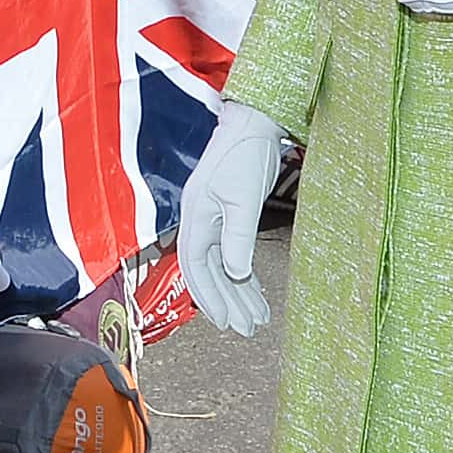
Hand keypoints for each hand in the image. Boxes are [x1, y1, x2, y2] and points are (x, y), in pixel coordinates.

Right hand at [179, 101, 291, 336]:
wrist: (253, 124)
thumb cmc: (246, 155)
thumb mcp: (243, 199)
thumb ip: (237, 237)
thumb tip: (235, 273)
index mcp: (195, 217)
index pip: (196, 268)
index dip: (209, 297)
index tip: (226, 322)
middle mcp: (200, 222)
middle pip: (210, 272)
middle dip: (227, 302)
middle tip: (247, 328)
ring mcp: (213, 219)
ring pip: (223, 266)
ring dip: (238, 293)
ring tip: (257, 317)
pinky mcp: (229, 216)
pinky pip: (232, 254)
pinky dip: (244, 275)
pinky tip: (254, 290)